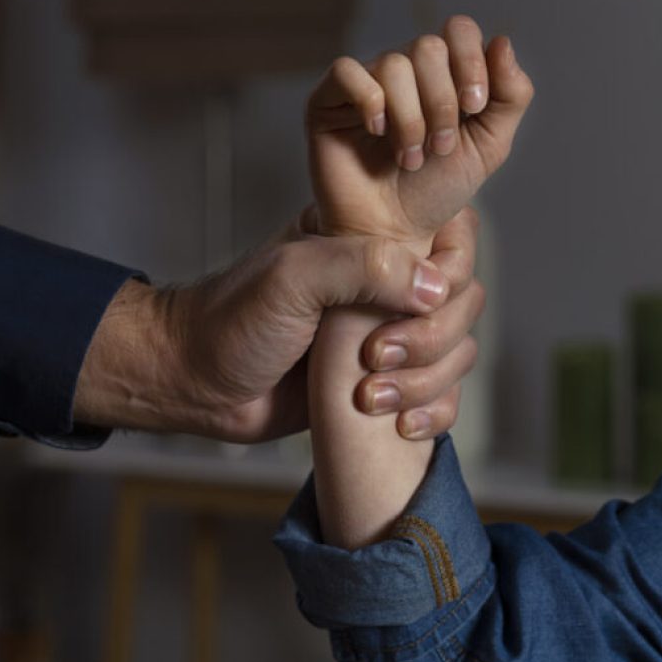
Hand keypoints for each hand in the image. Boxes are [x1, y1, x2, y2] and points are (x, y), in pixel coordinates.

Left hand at [72, 209, 480, 442]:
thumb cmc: (232, 322)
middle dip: (431, 338)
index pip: (450, 237)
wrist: (198, 384)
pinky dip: (434, 412)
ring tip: (370, 397)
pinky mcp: (384, 383)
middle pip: (463, 300)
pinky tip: (401, 425)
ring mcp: (387, 335)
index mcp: (368, 240)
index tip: (413, 301)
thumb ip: (363, 267)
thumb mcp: (292, 277)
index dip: (448, 271)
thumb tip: (435, 288)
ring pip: (457, 351)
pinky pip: (441, 395)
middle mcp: (386, 284)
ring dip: (427, 381)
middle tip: (376, 356)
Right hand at [305, 15, 533, 246]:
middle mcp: (402, 72)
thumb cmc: (434, 193)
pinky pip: (346, 72)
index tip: (473, 107)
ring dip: (410, 118)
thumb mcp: (488, 147)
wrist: (392, 234)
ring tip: (409, 159)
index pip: (458, 31)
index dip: (470, 62)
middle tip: (439, 148)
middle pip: (428, 47)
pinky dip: (369, 101)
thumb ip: (510, 97)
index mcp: (441, 74)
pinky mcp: (327, 101)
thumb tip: (502, 41)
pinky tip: (376, 133)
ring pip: (393, 65)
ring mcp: (364, 84)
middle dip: (441, 102)